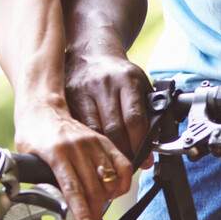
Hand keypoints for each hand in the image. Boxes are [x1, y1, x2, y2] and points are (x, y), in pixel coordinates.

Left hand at [15, 102, 133, 219]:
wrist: (43, 108)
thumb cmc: (33, 134)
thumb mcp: (27, 158)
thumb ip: (39, 180)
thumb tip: (49, 204)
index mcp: (57, 153)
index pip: (73, 188)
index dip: (82, 211)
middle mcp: (78, 147)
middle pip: (94, 188)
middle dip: (95, 212)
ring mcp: (93, 143)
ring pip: (110, 179)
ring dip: (107, 200)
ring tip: (99, 211)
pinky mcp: (103, 141)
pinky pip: (122, 164)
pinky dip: (123, 181)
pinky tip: (115, 191)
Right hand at [64, 47, 152, 161]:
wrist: (89, 54)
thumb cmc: (119, 75)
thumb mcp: (140, 85)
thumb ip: (148, 112)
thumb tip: (151, 149)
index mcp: (127, 80)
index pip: (134, 118)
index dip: (140, 143)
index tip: (144, 159)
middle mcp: (105, 84)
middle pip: (114, 128)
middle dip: (123, 152)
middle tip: (128, 165)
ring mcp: (84, 91)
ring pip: (94, 131)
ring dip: (104, 151)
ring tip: (112, 163)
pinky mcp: (68, 98)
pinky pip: (79, 127)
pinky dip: (88, 142)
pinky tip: (94, 150)